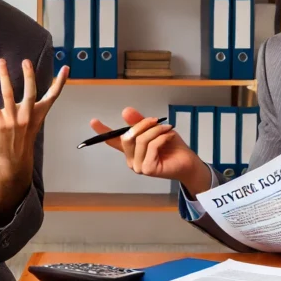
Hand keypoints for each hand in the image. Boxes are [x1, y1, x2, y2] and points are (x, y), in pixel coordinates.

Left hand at [0, 59, 68, 189]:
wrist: (15, 158)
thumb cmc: (24, 137)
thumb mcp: (34, 121)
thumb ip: (34, 106)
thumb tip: (33, 91)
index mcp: (38, 113)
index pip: (52, 95)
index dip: (60, 82)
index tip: (66, 68)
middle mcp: (27, 115)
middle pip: (30, 92)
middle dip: (29, 76)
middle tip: (26, 61)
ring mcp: (13, 119)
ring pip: (8, 94)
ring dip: (4, 77)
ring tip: (1, 62)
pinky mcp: (0, 123)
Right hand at [89, 107, 207, 190]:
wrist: (187, 161)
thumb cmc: (172, 147)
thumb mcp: (155, 129)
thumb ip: (140, 122)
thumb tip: (125, 111)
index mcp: (131, 151)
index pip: (113, 141)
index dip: (102, 131)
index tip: (93, 121)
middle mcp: (131, 160)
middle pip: (128, 136)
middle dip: (143, 125)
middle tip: (157, 120)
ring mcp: (138, 166)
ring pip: (141, 140)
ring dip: (156, 130)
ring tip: (167, 129)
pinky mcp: (147, 169)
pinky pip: (151, 146)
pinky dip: (162, 138)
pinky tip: (169, 137)